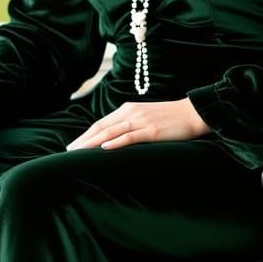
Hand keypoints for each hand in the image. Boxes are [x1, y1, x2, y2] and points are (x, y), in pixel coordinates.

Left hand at [65, 98, 209, 151]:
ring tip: (79, 152)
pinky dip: (116, 142)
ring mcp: (141, 121)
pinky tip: (104, 148)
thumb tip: (114, 137)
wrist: (194, 113)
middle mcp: (131, 112)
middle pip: (102, 127)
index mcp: (128, 109)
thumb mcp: (146, 117)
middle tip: (68, 152)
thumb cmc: (171, 118)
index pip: (101, 123)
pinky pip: (130, 136)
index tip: (73, 146)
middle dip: (83, 140)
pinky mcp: (152, 130)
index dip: (85, 134)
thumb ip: (130, 124)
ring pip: (111, 132)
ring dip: (93, 142)